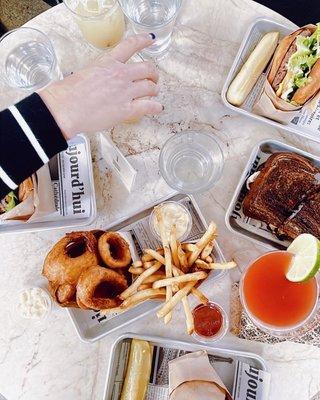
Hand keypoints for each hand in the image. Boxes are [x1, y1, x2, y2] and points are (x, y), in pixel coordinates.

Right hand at [39, 34, 161, 138]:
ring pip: (150, 87)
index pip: (130, 45)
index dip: (143, 40)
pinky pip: (148, 106)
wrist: (66, 108)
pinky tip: (157, 108)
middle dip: (153, 73)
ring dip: (154, 89)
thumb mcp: (85, 73)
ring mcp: (125, 92)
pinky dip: (155, 107)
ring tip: (154, 92)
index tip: (150, 39)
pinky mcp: (127, 109)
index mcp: (108, 62)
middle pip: (146, 68)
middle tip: (153, 77)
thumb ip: (99, 74)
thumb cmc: (69, 93)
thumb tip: (101, 82)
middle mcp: (120, 74)